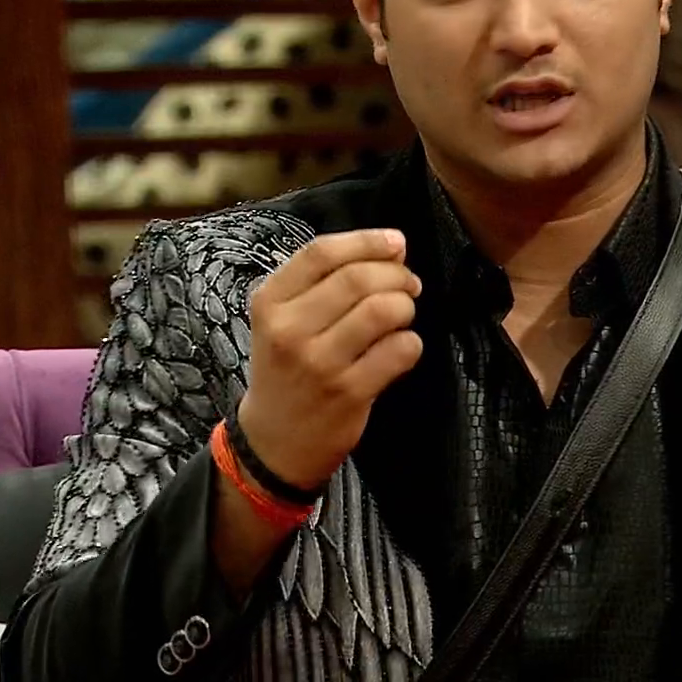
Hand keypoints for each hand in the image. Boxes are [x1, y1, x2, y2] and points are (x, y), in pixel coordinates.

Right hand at [236, 229, 423, 490]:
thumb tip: (393, 246)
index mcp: (270, 303)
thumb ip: (326, 280)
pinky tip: (401, 348)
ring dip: (406, 306)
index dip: (367, 241)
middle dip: (397, 274)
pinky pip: (400, 350)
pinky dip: (411, 342)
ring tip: (403, 314)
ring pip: (382, 310)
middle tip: (409, 284)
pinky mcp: (349, 393)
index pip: (321, 252)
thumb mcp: (282, 319)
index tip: (396, 243)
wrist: (275, 441)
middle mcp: (289, 331)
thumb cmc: (287, 369)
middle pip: (358, 278)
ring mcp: (319, 364)